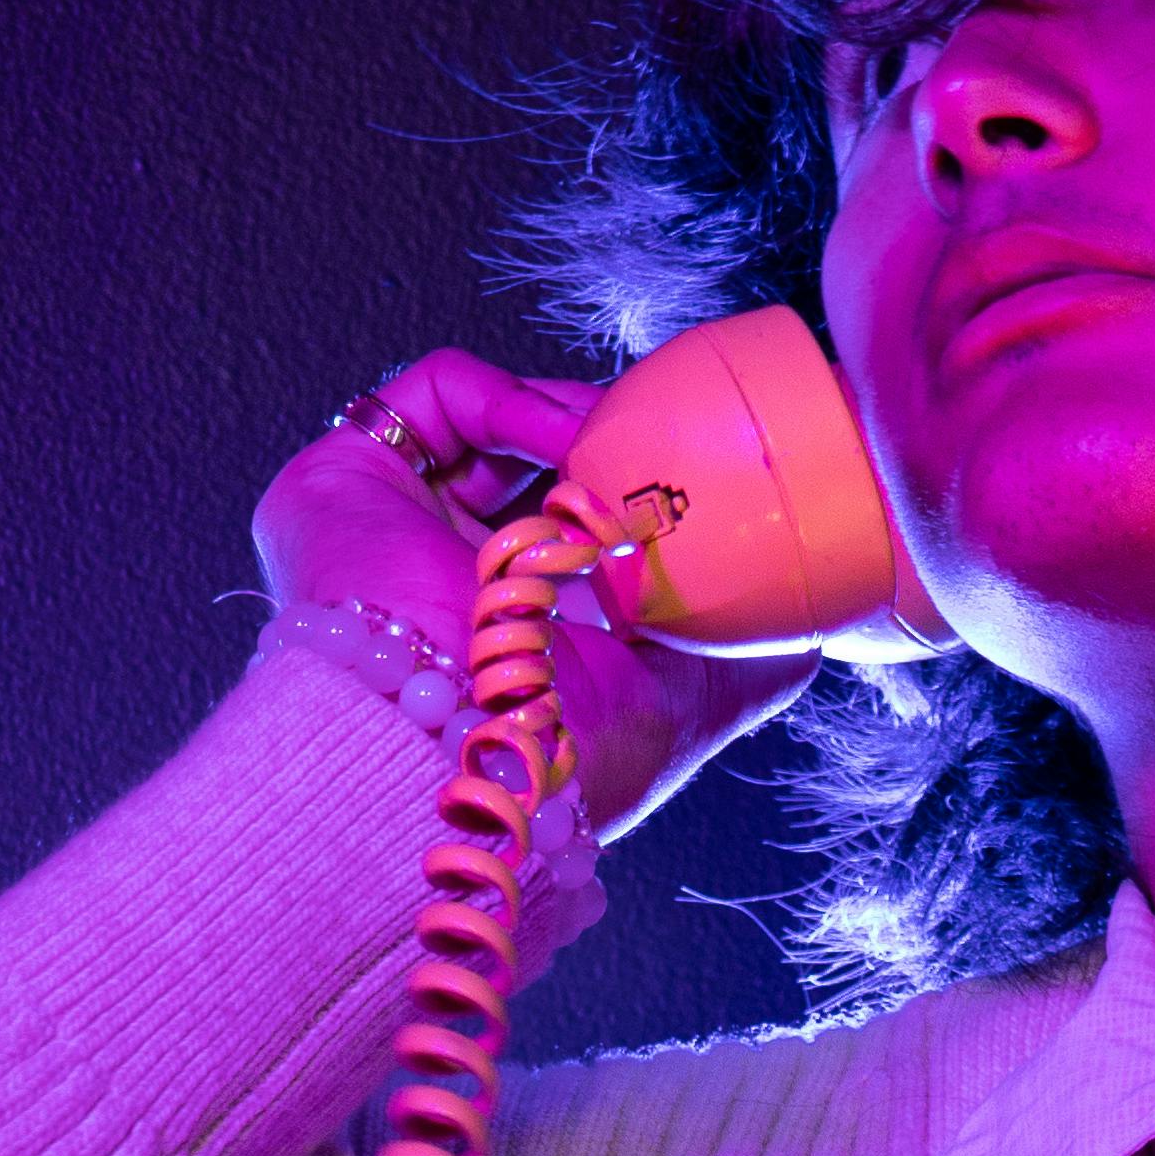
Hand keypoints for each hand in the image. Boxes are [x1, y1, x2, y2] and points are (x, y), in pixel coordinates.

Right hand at [252, 349, 818, 830]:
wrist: (463, 759)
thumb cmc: (568, 761)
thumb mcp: (695, 704)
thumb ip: (754, 650)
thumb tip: (812, 606)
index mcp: (508, 627)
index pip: (574, 527)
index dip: (636, 489)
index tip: (693, 479)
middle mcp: (439, 571)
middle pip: (537, 462)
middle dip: (615, 443)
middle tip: (667, 450)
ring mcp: (387, 523)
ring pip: (493, 421)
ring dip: (575, 419)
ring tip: (620, 452)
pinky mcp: (342, 479)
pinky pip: (436, 394)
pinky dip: (512, 399)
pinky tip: (564, 445)